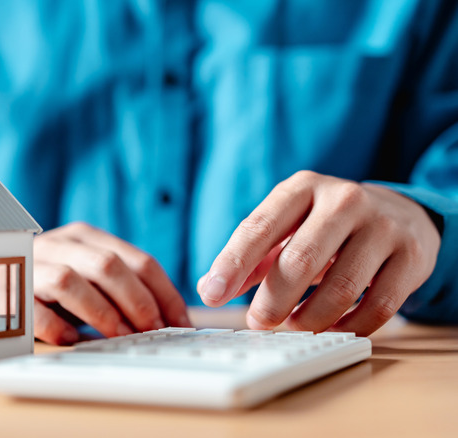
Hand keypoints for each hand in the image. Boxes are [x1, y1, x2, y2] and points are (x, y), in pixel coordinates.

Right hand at [33, 222, 190, 344]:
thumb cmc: (49, 281)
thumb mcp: (86, 272)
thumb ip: (120, 285)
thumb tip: (168, 320)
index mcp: (86, 237)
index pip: (139, 260)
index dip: (165, 294)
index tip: (181, 323)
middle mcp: (60, 245)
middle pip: (109, 267)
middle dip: (139, 303)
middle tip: (155, 332)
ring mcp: (32, 266)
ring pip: (72, 282)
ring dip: (103, 314)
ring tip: (122, 338)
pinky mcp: (8, 291)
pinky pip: (35, 309)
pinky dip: (57, 327)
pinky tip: (72, 339)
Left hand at [197, 171, 440, 335]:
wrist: (400, 213)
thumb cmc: (325, 225)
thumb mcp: (286, 226)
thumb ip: (251, 257)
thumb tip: (210, 288)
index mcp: (302, 188)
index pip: (259, 227)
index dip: (233, 264)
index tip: (213, 294)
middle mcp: (344, 200)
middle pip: (300, 260)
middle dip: (272, 301)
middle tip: (258, 322)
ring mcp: (382, 227)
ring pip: (342, 289)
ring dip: (310, 318)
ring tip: (294, 324)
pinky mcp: (412, 257)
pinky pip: (379, 306)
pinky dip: (350, 326)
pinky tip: (332, 327)